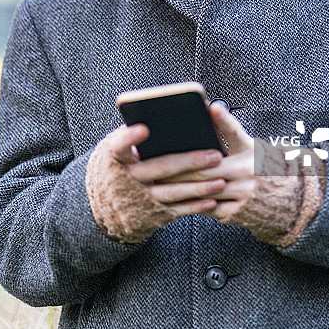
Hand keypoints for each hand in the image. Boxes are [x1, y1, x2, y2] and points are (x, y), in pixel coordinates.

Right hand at [111, 123, 226, 213]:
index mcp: (116, 158)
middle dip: (189, 162)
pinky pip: (175, 210)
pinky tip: (212, 199)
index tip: (144, 128)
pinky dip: (194, 206)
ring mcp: (139, 198)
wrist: (108, 202)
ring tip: (221, 179)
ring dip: (198, 187)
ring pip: (171, 192)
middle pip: (159, 168)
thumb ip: (137, 134)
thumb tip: (169, 115)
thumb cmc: (121, 163)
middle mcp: (127, 179)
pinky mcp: (151, 213)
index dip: (130, 138)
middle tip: (214, 156)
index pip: (119, 145)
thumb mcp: (118, 146)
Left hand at [171, 105, 318, 246]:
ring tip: (158, 182)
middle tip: (158, 162)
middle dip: (180, 168)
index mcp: (251, 150)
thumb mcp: (250, 147)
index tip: (212, 107)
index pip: (235, 132)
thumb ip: (229, 136)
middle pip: (207, 168)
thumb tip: (205, 116)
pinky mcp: (237, 213)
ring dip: (180, 187)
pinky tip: (173, 200)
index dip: (224, 119)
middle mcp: (248, 172)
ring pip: (204, 190)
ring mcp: (243, 195)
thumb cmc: (259, 168)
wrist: (286, 201)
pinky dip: (190, 204)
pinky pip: (208, 208)